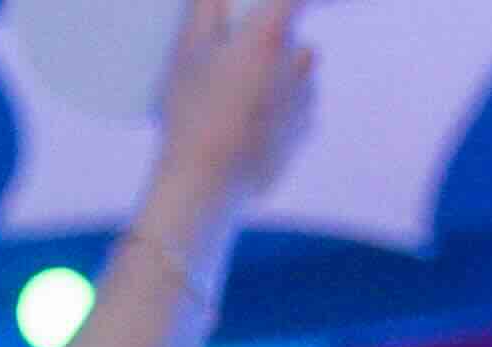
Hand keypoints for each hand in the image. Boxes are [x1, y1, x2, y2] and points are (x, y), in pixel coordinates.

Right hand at [142, 0, 319, 235]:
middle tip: (240, 61)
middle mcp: (296, 68)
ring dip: (282, 79)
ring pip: (301, 79)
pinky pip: (299, 112)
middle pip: (299, 42)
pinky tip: (250, 126)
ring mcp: (304, 105)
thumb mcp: (187, 50)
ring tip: (241, 98)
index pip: (296, 0)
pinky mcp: (302, 136)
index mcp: (268, 39)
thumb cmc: (191, 112)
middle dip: (277, 46)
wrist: (204, 184)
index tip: (277, 9)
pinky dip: (282, 113)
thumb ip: (206, 9)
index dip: (290, 2)